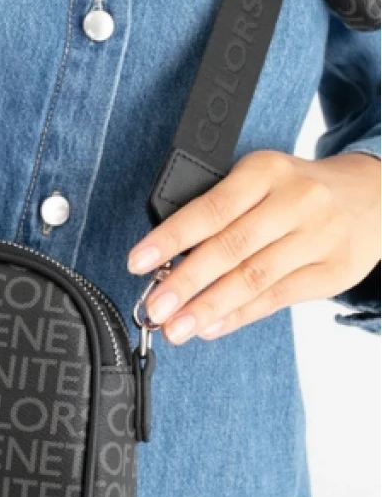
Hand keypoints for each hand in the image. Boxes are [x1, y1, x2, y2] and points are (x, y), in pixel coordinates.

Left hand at [125, 149, 381, 344]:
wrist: (372, 195)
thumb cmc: (298, 189)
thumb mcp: (261, 179)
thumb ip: (221, 210)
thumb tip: (168, 258)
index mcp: (266, 171)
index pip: (210, 208)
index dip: (171, 238)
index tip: (138, 262)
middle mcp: (295, 202)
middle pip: (231, 247)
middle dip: (185, 282)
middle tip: (154, 307)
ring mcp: (318, 238)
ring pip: (254, 278)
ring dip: (210, 307)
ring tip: (177, 326)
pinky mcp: (333, 271)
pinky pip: (278, 298)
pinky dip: (240, 315)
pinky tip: (212, 325)